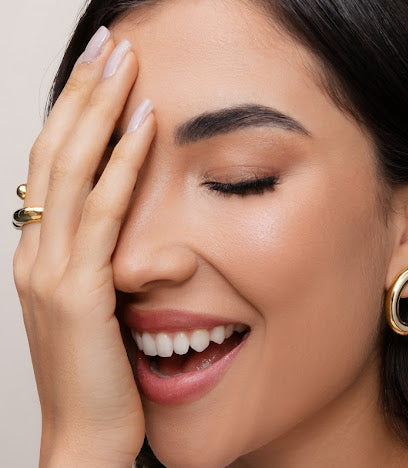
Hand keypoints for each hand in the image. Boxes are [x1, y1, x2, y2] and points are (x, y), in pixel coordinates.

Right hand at [13, 27, 154, 465]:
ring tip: (124, 63)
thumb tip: (133, 235)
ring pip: (71, 170)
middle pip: (55, 152)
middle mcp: (35, 253)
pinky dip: (123, 164)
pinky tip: (144, 126)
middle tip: (109, 45)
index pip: (52, 166)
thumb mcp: (99, 307)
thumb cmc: (100, 375)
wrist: (87, 437)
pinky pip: (103, 213)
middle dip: (82, 93)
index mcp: (40, 254)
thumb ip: (105, 263)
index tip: (100, 73)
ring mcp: (50, 270)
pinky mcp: (79, 293)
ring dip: (99, 110)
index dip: (72, 114)